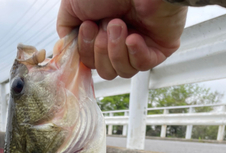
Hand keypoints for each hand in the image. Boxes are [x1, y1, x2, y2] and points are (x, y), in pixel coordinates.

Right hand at [57, 0, 186, 79]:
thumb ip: (65, 30)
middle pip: (105, 72)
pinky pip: (142, 66)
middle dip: (100, 51)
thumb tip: (65, 50)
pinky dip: (134, 53)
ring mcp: (141, 46)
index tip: (87, 28)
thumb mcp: (72, 6)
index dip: (86, 52)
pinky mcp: (160, 49)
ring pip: (122, 71)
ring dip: (115, 50)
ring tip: (119, 25)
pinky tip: (133, 37)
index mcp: (101, 33)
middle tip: (104, 25)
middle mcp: (120, 41)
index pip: (90, 62)